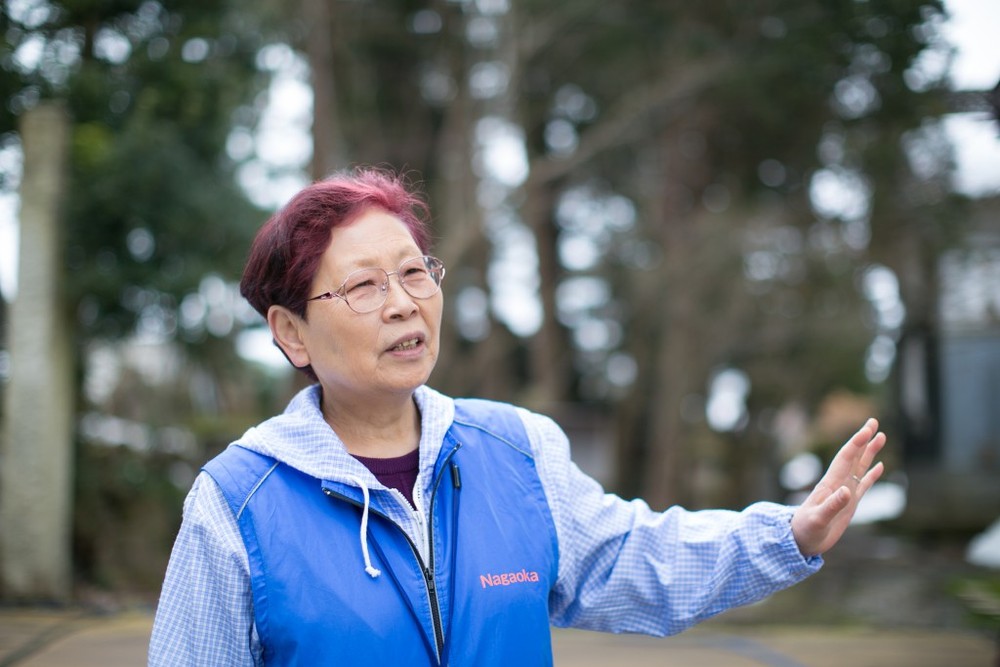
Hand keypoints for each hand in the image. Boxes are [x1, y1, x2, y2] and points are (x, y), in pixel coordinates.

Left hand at [790, 418, 885, 556]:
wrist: (800, 541)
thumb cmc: (805, 531)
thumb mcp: (818, 520)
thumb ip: (832, 506)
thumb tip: (846, 491)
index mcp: (830, 484)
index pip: (845, 458)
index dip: (856, 443)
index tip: (867, 429)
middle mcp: (838, 484)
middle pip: (853, 456)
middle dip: (863, 439)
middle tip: (874, 421)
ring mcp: (844, 493)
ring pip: (860, 467)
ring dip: (870, 452)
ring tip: (881, 436)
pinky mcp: (849, 504)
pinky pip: (864, 484)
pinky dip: (872, 474)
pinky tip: (880, 466)